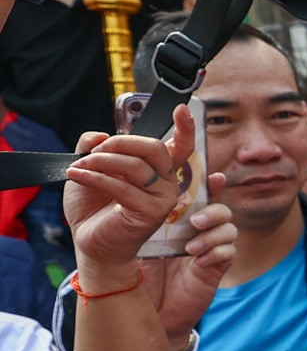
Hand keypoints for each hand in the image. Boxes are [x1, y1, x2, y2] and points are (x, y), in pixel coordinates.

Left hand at [64, 104, 196, 277]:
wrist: (89, 241)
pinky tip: (77, 175)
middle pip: (155, 148)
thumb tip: (99, 135)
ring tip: (79, 165)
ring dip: (101, 161)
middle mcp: (168, 182)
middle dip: (121, 143)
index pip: (181, 146)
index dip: (185, 127)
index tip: (180, 109)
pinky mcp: (152, 213)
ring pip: (136, 166)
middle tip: (95, 150)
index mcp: (160, 170)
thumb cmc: (93, 207)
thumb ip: (93, 147)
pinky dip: (95, 177)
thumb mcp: (89, 168)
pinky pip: (122, 186)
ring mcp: (163, 198)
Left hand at [142, 191, 235, 350]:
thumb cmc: (133, 271)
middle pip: (220, 208)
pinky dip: (216, 253)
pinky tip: (198, 261)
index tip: (213, 177)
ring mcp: (209, 249)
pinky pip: (229, 252)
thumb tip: (129, 183)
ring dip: (214, 234)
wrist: (139, 307)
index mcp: (179, 220)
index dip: (210, 184)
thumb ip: (136, 213)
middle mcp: (197, 232)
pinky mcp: (216, 268)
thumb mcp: (132, 238)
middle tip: (194, 220)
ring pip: (229, 229)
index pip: (199, 196)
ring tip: (191, 247)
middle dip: (213, 210)